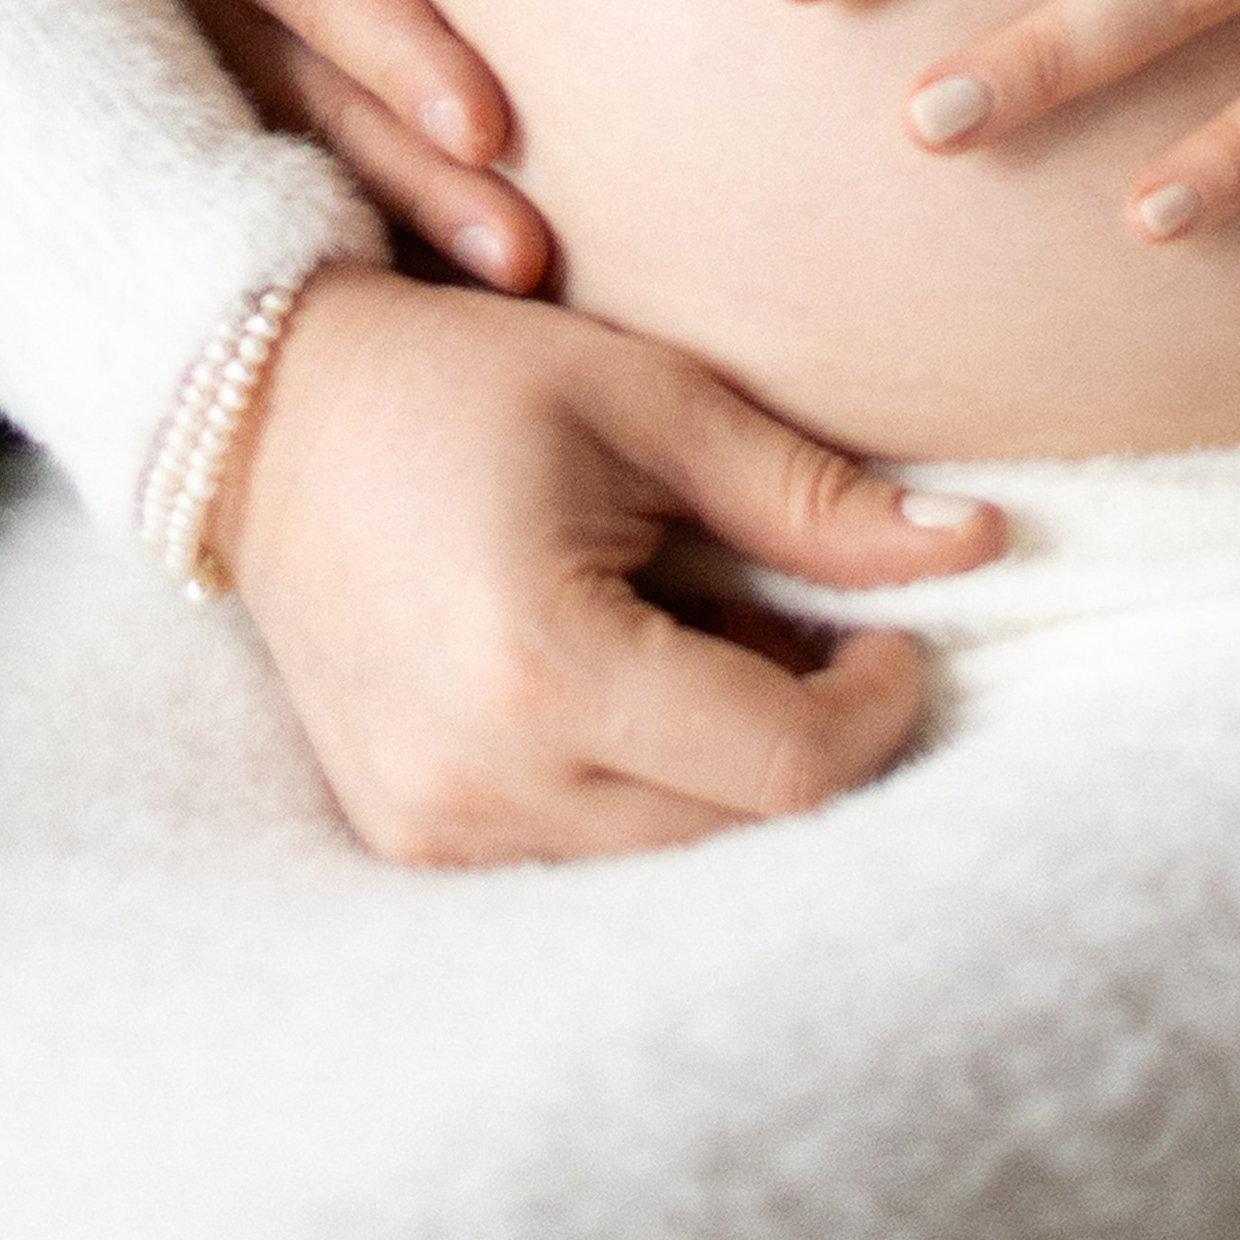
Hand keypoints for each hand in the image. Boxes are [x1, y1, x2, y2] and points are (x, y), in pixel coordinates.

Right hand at [34, 0, 549, 288]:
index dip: (404, 56)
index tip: (492, 122)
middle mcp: (199, 17)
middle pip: (324, 117)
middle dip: (424, 190)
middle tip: (529, 261)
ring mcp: (192, 96)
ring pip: (303, 184)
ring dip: (405, 246)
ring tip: (516, 306)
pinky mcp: (206, 146)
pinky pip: (284, 211)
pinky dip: (359, 262)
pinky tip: (450, 329)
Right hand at [213, 266, 1003, 862]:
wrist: (263, 415)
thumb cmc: (463, 379)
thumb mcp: (651, 401)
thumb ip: (812, 494)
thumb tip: (977, 544)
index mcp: (545, 666)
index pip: (783, 768)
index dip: (877, 709)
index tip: (896, 633)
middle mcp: (482, 780)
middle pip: (735, 832)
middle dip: (813, 739)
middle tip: (817, 628)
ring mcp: (434, 827)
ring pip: (666, 860)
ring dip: (729, 768)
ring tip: (716, 636)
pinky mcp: (412, 837)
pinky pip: (581, 854)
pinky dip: (645, 784)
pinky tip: (636, 678)